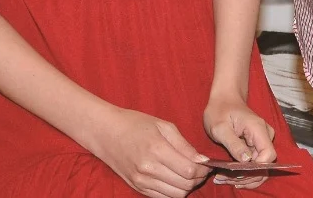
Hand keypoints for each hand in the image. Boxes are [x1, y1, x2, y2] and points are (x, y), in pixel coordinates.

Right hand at [94, 109, 209, 197]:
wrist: (105, 132)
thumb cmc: (135, 124)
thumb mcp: (163, 126)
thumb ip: (184, 145)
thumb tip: (203, 160)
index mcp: (157, 149)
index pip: (189, 170)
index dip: (203, 169)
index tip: (207, 163)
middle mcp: (149, 169)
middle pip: (185, 185)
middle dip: (198, 179)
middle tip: (200, 169)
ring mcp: (142, 181)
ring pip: (176, 195)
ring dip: (187, 186)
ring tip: (187, 173)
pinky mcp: (138, 187)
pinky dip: (174, 191)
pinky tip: (174, 179)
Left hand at [203, 93, 275, 188]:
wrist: (223, 99)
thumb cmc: (219, 110)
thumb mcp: (220, 128)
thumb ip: (234, 144)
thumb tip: (247, 160)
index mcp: (258, 129)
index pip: (268, 155)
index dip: (255, 168)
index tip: (237, 172)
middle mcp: (265, 135)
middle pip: (265, 165)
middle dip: (247, 176)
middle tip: (225, 179)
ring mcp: (262, 141)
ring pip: (260, 166)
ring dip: (244, 176)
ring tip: (223, 178)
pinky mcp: (256, 145)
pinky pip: (254, 163)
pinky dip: (243, 171)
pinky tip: (228, 175)